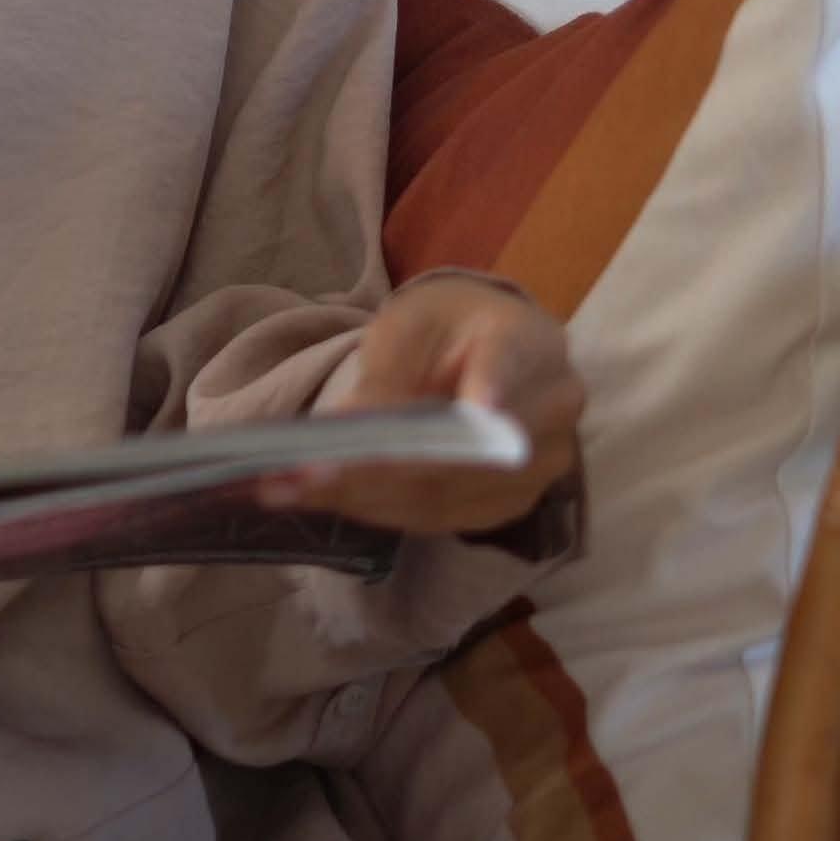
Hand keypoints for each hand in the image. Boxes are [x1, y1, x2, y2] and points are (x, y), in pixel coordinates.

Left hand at [252, 275, 584, 535]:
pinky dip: (377, 509)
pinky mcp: (510, 503)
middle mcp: (552, 409)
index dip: (496, 385)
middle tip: (301, 473)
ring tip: (288, 489)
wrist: (487, 345)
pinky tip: (323, 498)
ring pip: (449, 494)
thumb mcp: (408, 324)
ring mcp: (541, 466)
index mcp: (531, 342)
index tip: (480, 407)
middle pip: (468, 453)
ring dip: (363, 498)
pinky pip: (442, 516)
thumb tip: (345, 432)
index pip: (513, 364)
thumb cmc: (445, 325)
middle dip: (379, 468)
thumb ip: (387, 372)